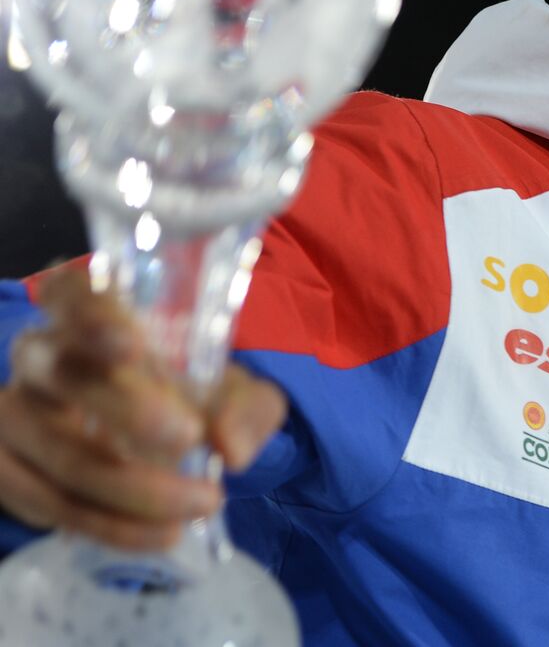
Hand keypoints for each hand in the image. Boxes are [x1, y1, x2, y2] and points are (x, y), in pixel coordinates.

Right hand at [0, 264, 287, 550]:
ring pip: (58, 451)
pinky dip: (110, 526)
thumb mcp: (237, 394)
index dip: (92, 314)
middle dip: (126, 409)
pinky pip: (48, 503)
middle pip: (62, 372)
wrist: (163, 445)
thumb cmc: (192, 398)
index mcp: (95, 315)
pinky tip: (160, 534)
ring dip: (132, 488)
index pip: (72, 292)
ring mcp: (14, 414)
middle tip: (189, 438)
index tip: (131, 346)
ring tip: (200, 505)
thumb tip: (230, 448)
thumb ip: (246, 408)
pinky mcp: (5, 470)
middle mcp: (42, 356)